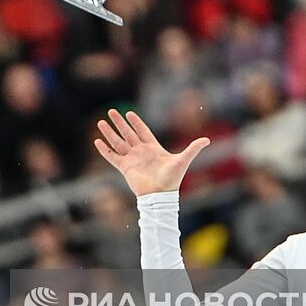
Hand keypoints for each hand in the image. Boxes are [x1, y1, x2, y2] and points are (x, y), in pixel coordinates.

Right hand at [94, 109, 209, 196]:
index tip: (129, 113)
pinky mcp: (125, 168)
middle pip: (128, 133)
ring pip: (118, 142)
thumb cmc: (172, 179)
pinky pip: (112, 156)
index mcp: (153, 147)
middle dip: (119, 123)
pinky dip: (105, 150)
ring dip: (110, 132)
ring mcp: (132, 159)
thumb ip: (193, 148)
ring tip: (101, 122)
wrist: (161, 195)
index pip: (142, 131)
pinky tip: (97, 141)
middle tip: (112, 110)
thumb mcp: (183, 160)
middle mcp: (140, 151)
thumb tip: (208, 139)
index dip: (136, 122)